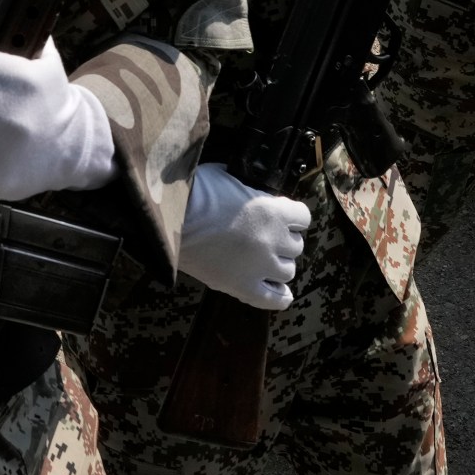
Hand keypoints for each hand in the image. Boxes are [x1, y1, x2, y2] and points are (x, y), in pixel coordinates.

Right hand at [177, 164, 310, 309]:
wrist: (171, 218)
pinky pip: (274, 299)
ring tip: (260, 258)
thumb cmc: (196, 191)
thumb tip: (252, 192)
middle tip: (263, 236)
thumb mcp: (229, 176)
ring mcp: (259, 266)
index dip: (291, 216)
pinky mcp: (242, 287)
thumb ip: (250, 189)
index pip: (303, 217)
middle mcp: (273, 240)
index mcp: (273, 211)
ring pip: (287, 270)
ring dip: (277, 263)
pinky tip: (278, 290)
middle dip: (282, 240)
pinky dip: (279, 295)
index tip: (279, 215)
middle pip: (296, 245)